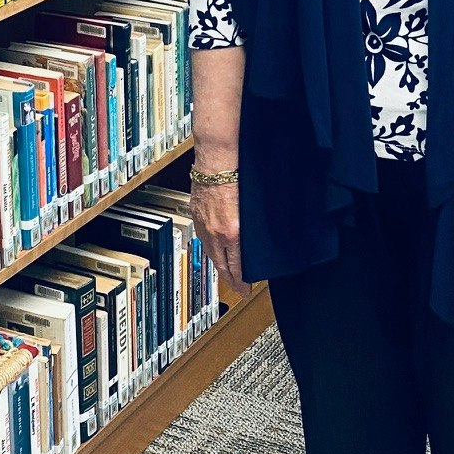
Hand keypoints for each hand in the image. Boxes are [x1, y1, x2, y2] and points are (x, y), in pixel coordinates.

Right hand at [191, 179, 247, 295]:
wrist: (217, 163)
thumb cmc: (237, 178)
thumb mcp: (251, 210)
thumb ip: (251, 229)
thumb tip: (257, 242)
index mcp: (232, 232)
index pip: (236, 266)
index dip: (241, 281)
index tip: (245, 290)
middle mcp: (216, 233)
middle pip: (221, 265)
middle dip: (230, 280)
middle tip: (238, 288)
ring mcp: (204, 225)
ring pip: (210, 254)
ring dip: (219, 265)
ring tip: (226, 273)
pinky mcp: (197, 216)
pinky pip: (203, 239)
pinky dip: (210, 249)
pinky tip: (214, 250)